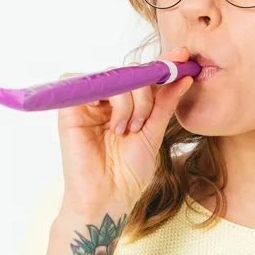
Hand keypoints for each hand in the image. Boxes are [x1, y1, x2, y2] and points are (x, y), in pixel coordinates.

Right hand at [55, 46, 193, 215]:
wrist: (109, 199)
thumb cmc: (130, 173)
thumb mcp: (154, 132)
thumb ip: (165, 103)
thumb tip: (185, 76)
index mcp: (129, 105)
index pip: (145, 75)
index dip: (163, 63)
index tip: (184, 55)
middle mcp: (108, 100)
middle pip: (130, 71)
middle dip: (145, 91)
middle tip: (144, 120)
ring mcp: (89, 103)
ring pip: (113, 75)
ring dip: (129, 100)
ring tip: (128, 129)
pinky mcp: (70, 108)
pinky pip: (87, 81)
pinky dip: (106, 96)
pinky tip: (112, 123)